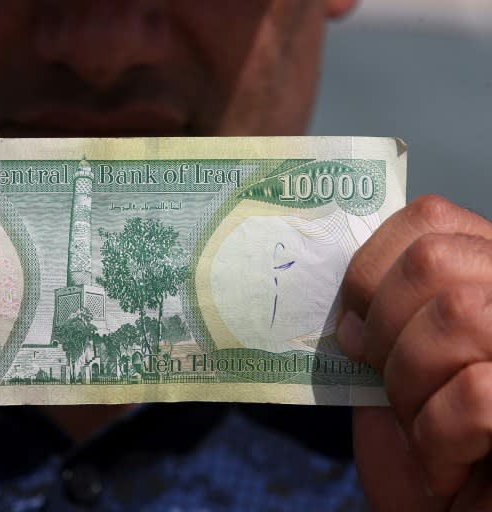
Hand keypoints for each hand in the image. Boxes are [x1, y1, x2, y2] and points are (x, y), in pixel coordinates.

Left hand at [338, 195, 491, 509]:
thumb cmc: (421, 449)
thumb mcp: (390, 367)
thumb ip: (379, 314)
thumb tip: (338, 277)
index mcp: (485, 277)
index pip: (428, 218)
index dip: (370, 268)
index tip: (352, 323)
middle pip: (433, 261)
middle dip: (385, 331)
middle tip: (385, 379)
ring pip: (458, 315)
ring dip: (411, 386)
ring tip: (420, 421)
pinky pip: (477, 393)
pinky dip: (438, 439)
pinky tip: (444, 462)